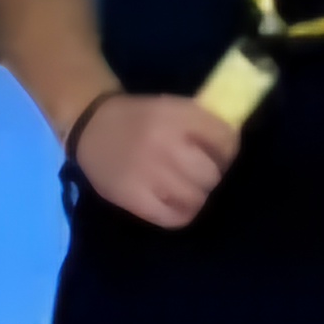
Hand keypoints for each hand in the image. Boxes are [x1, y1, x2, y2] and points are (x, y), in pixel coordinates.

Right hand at [73, 93, 239, 228]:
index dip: (228, 150)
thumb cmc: (137, 117)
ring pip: (196, 198)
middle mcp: (163, 143)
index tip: (221, 153)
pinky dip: (182, 213)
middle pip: (212, 174)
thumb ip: (201, 123)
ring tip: (186, 188)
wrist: (89, 125)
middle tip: (200, 172)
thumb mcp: (170, 106)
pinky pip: (174, 217)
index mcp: (175, 115)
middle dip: (211, 175)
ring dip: (196, 195)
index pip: (224, 140)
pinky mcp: (133, 198)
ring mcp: (147, 173)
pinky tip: (176, 203)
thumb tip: (234, 145)